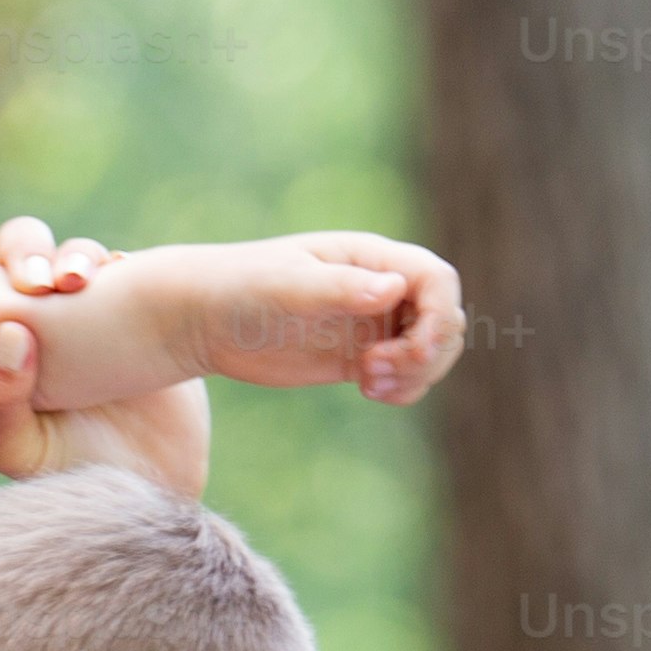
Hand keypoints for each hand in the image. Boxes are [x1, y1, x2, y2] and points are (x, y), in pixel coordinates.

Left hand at [0, 213, 208, 492]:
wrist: (157, 482)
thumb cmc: (76, 473)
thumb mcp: (23, 456)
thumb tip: (8, 336)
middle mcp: (24, 314)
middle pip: (9, 246)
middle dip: (18, 249)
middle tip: (32, 281)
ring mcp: (76, 305)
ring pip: (59, 249)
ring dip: (63, 256)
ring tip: (73, 285)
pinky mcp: (124, 300)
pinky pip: (111, 263)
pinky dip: (106, 265)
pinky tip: (110, 285)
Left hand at [135, 230, 465, 406]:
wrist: (205, 317)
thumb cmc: (242, 288)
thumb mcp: (287, 286)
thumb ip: (338, 288)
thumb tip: (394, 289)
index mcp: (371, 258)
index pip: (437, 280)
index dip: (439, 315)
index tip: (414, 348)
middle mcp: (381, 288)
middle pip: (445, 319)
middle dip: (427, 353)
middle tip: (373, 373)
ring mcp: (374, 324)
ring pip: (432, 351)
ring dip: (417, 375)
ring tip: (369, 386)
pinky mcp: (361, 357)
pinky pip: (406, 375)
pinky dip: (403, 389)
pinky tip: (368, 392)